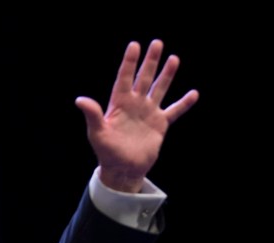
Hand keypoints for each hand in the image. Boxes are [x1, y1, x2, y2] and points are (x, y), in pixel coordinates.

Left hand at [75, 39, 198, 192]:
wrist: (123, 169)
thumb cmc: (107, 152)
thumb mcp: (97, 133)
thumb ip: (93, 115)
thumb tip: (80, 100)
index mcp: (119, 104)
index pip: (124, 78)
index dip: (130, 62)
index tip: (134, 45)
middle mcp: (135, 104)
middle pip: (144, 78)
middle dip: (150, 61)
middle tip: (157, 43)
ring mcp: (148, 113)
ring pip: (159, 89)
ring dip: (166, 75)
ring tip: (174, 59)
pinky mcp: (160, 125)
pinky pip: (174, 111)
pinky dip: (184, 103)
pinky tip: (194, 93)